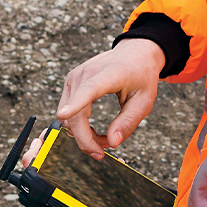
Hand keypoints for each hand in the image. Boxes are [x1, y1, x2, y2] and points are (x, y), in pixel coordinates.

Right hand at [54, 37, 167, 159]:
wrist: (134, 54)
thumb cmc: (141, 76)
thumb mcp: (144, 102)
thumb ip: (128, 122)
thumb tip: (113, 143)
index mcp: (109, 74)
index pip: (89, 89)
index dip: (76, 103)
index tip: (63, 114)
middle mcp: (86, 73)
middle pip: (74, 114)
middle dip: (86, 139)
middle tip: (103, 152)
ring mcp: (74, 77)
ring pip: (67, 116)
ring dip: (82, 134)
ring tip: (103, 138)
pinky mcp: (70, 82)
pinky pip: (67, 111)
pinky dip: (78, 126)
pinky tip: (92, 130)